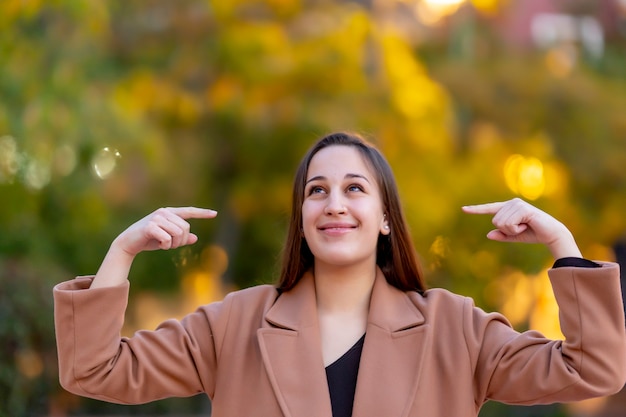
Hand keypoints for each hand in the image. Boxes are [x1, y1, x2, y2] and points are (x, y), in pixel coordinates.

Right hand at [112, 207, 217, 256]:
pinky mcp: (150, 226)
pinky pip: (167, 239)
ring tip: (164, 245)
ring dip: (173, 244)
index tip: (215, 213)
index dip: (202, 213)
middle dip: (181, 241)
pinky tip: (158, 245)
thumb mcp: (167, 239)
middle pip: (185, 228)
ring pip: (178, 233)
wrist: (128, 243)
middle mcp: (164, 212)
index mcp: (169, 213)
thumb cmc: (149, 240)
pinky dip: (165, 245)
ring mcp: (157, 218)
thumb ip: (180, 238)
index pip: (188, 211)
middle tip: (171, 245)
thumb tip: (195, 238)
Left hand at [462, 198, 581, 258]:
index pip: (489, 208)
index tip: (463, 209)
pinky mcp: (523, 208)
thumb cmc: (533, 233)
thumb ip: (502, 235)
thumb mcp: (514, 236)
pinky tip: (527, 225)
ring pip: (501, 223)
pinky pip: (509, 224)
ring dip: (513, 230)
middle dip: (507, 230)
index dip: (476, 209)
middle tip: (521, 228)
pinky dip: (517, 229)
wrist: (551, 234)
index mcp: (508, 208)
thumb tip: (489, 234)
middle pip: (495, 221)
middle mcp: (511, 203)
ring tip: (525, 226)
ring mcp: (517, 204)